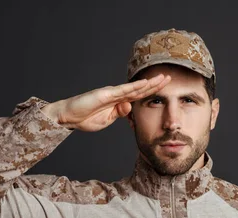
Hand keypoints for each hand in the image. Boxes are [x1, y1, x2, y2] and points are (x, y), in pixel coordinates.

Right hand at [43, 74, 170, 130]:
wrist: (68, 116)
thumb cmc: (85, 118)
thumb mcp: (107, 120)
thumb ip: (119, 114)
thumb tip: (129, 107)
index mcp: (118, 102)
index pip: (138, 96)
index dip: (151, 92)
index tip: (163, 89)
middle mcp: (117, 95)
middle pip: (140, 89)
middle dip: (155, 84)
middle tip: (169, 78)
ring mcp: (112, 93)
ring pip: (134, 87)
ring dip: (150, 83)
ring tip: (163, 78)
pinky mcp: (106, 94)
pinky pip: (123, 91)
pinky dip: (135, 87)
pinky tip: (145, 83)